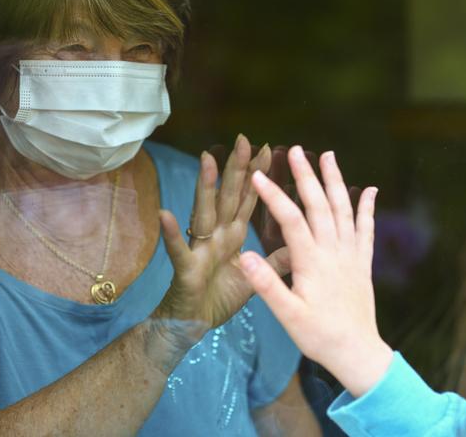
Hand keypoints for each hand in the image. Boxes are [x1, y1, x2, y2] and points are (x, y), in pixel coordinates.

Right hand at [153, 134, 278, 341]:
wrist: (193, 326)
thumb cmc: (220, 300)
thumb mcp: (257, 279)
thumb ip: (276, 261)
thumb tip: (300, 242)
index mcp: (233, 237)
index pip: (248, 201)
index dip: (258, 177)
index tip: (270, 150)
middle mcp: (216, 236)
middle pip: (227, 197)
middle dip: (236, 169)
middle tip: (244, 139)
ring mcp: (200, 249)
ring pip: (203, 213)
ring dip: (205, 187)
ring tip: (206, 161)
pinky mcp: (186, 269)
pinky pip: (178, 250)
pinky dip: (172, 234)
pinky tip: (165, 215)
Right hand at [239, 146, 392, 397]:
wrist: (357, 352)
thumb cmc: (318, 334)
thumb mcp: (287, 314)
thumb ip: (266, 284)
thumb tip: (243, 256)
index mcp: (311, 262)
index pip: (291, 220)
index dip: (274, 196)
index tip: (258, 175)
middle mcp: (333, 251)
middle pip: (320, 205)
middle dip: (306, 176)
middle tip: (295, 150)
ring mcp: (351, 254)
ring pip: (344, 210)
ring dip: (336, 181)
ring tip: (328, 155)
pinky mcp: (363, 262)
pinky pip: (367, 229)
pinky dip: (368, 207)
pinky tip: (369, 190)